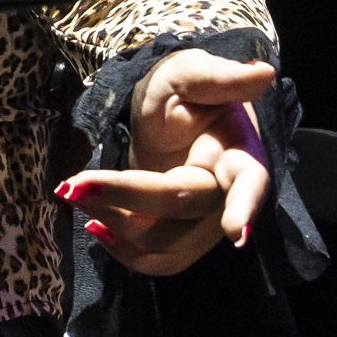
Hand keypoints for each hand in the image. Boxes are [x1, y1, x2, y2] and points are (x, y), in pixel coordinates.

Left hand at [55, 48, 278, 277]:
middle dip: (125, 196)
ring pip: (164, 242)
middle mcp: (226, 195)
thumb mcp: (190, 73)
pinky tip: (94, 225)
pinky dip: (122, 251)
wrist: (166, 119)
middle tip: (72, 184)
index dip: (245, 206)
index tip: (236, 231)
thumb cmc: (181, 93)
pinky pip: (157, 263)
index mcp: (238, 151)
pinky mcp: (182, 241)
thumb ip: (219, 76)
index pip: (250, 181)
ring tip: (74, 190)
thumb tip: (264, 73)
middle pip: (180, 205)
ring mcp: (205, 224)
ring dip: (113, 220)